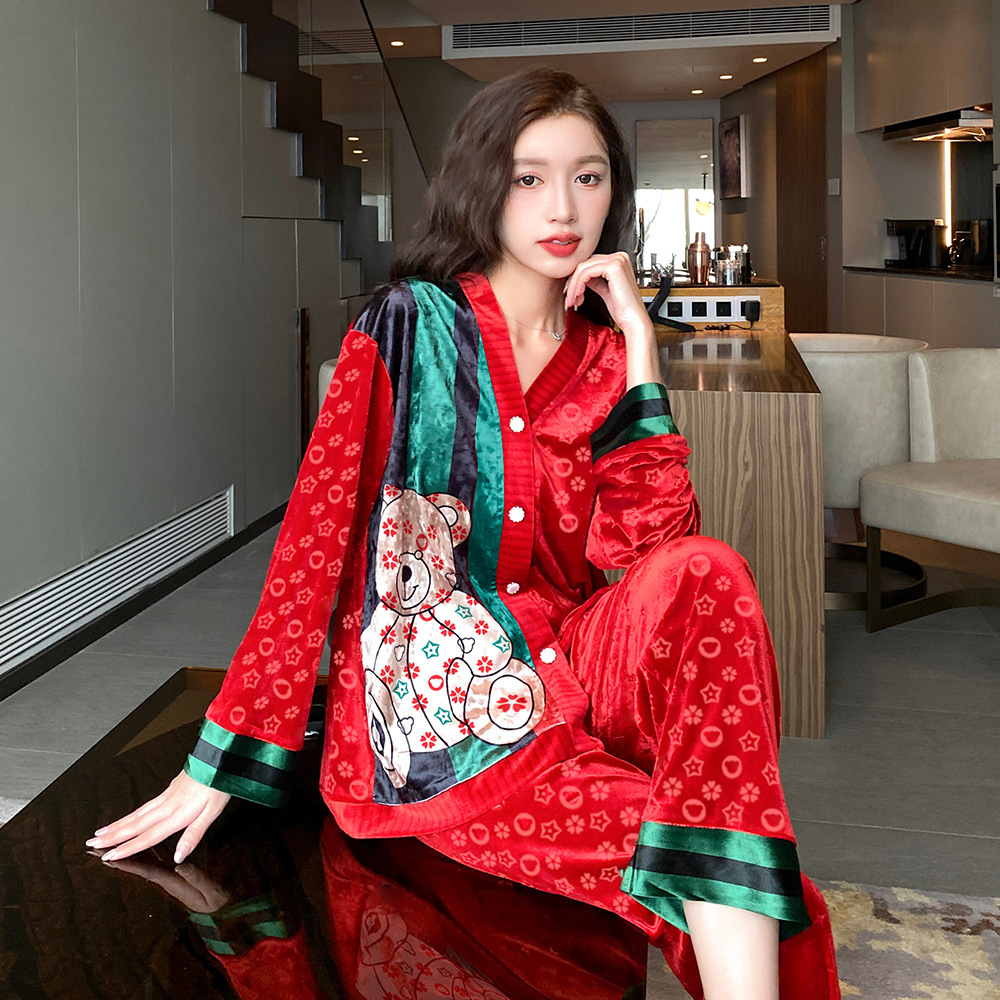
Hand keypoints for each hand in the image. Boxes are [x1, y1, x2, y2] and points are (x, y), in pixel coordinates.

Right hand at [87, 770, 230, 863]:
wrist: (220, 758)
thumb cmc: (218, 785)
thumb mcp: (212, 813)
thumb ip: (194, 835)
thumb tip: (179, 856)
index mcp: (177, 814)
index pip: (148, 836)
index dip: (128, 848)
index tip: (109, 856)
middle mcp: (167, 805)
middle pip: (135, 824)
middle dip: (112, 836)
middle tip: (91, 844)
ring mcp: (166, 796)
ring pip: (137, 814)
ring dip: (117, 825)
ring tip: (100, 833)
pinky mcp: (169, 789)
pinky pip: (144, 805)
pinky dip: (131, 814)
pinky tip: (127, 818)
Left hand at [101, 856, 232, 912]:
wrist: (224, 916)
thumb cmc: (218, 902)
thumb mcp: (210, 889)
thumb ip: (195, 876)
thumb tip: (180, 861)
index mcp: (172, 881)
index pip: (145, 869)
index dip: (128, 860)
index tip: (108, 855)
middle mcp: (166, 879)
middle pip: (138, 864)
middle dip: (117, 852)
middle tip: (95, 845)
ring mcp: (169, 878)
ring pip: (143, 861)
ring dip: (126, 850)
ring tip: (108, 841)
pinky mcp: (174, 876)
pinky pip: (153, 859)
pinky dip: (142, 850)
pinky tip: (138, 843)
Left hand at [562, 251, 651, 338]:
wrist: (633, 320)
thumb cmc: (623, 310)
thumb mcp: (605, 290)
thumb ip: (594, 281)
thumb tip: (580, 278)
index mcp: (619, 261)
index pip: (590, 263)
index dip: (577, 277)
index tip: (571, 292)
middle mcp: (619, 257)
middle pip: (585, 263)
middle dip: (573, 281)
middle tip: (569, 298)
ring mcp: (617, 260)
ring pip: (583, 267)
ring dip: (574, 285)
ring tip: (573, 300)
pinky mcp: (613, 267)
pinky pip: (586, 272)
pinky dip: (578, 285)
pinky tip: (578, 296)